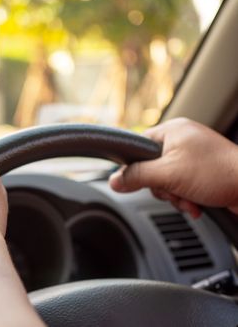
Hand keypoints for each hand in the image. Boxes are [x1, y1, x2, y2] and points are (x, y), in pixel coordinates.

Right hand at [109, 118, 237, 217]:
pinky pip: (181, 185)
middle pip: (151, 168)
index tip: (142, 181)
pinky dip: (186, 197)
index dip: (138, 167)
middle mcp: (182, 140)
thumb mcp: (168, 174)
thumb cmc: (218, 174)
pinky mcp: (202, 172)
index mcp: (172, 131)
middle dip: (162, 187)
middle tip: (174, 190)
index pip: (138, 147)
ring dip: (175, 195)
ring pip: (166, 180)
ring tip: (189, 199)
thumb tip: (114, 181)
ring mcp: (193, 156)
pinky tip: (196, 203)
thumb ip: (137, 176)